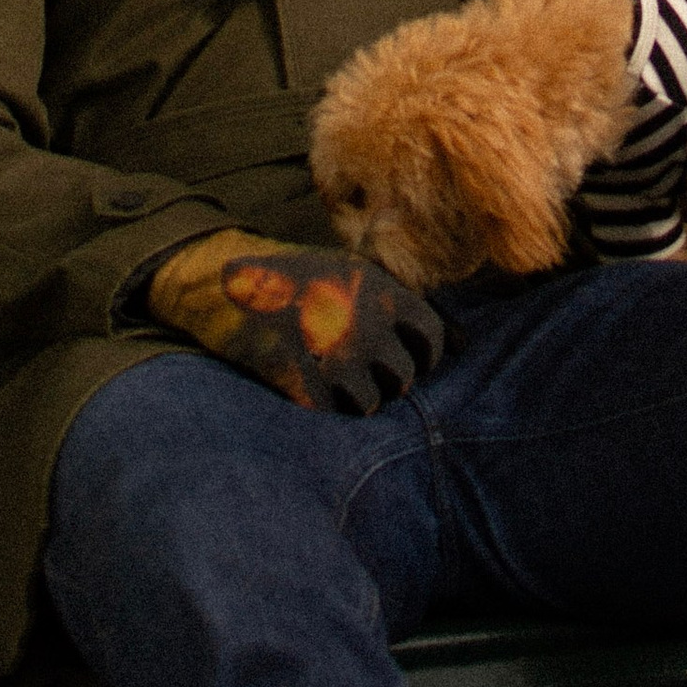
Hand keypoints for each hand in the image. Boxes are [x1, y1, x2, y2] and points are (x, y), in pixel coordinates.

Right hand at [144, 227, 446, 413]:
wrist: (220, 277)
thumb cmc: (297, 275)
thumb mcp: (354, 272)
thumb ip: (408, 306)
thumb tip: (466, 345)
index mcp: (380, 290)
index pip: (431, 339)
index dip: (423, 355)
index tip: (405, 358)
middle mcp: (365, 324)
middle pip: (404, 377)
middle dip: (388, 377)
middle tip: (357, 366)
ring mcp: (332, 356)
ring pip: (372, 403)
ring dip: (356, 397)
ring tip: (331, 376)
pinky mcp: (300, 383)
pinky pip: (333, 413)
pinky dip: (324, 407)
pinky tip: (307, 385)